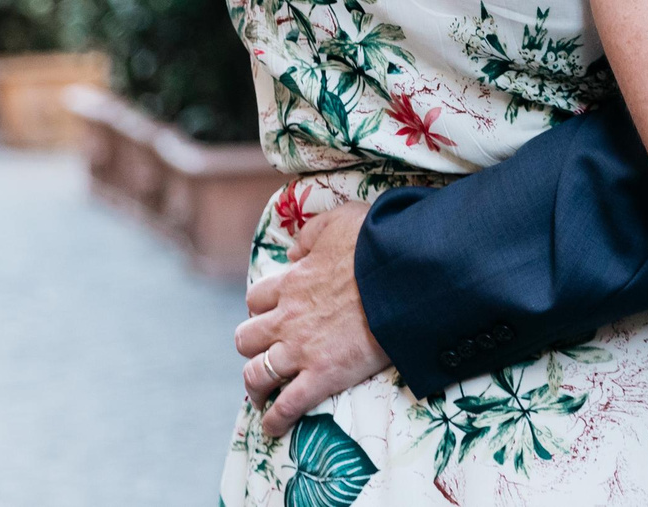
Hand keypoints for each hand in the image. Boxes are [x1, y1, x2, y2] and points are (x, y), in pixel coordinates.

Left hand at [234, 201, 389, 438]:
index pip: (256, 298)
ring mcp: (302, 350)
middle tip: (267, 351)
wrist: (402, 275)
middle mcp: (287, 318)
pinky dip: (276, 420)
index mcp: (291, 283)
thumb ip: (310, 235)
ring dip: (256, 386)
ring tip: (262, 394)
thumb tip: (295, 253)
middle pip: (246, 338)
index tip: (272, 313)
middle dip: (252, 346)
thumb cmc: (374, 243)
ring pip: (256, 374)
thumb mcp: (338, 220)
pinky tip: (274, 427)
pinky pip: (287, 406)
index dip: (261, 308)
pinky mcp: (322, 376)